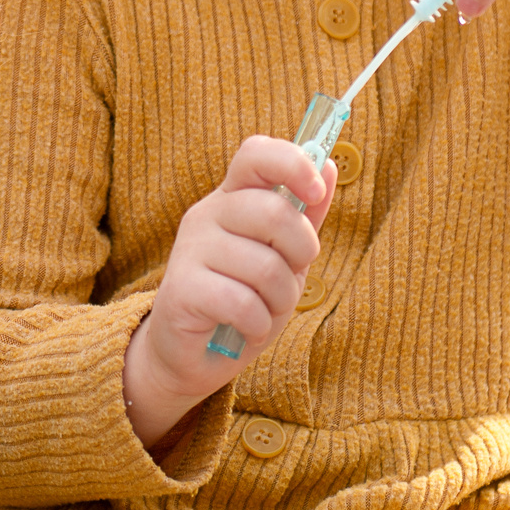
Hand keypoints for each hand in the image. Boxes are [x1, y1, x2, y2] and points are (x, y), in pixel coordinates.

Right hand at [122, 134, 332, 448]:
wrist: (190, 355)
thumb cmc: (241, 299)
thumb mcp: (282, 256)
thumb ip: (303, 215)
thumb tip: (329, 165)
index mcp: (232, 198)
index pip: (257, 154)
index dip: (293, 163)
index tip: (315, 190)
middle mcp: (207, 215)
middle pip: (274, 212)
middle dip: (300, 253)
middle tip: (288, 277)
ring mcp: (189, 250)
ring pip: (265, 266)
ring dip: (280, 299)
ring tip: (263, 310)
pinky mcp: (180, 290)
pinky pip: (243, 303)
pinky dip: (258, 324)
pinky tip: (245, 328)